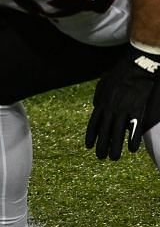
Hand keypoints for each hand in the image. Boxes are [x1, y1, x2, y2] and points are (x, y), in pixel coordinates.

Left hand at [87, 42, 159, 160]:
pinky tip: (132, 150)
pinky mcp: (138, 110)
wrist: (135, 67)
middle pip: (104, 131)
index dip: (91, 136)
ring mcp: (124, 110)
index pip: (94, 124)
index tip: (88, 147)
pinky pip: (134, 128)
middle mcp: (111, 109)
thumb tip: (96, 106)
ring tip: (114, 158)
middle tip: (101, 158)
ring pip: (118, 133)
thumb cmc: (118, 74)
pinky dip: (133, 139)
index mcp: (101, 103)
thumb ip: (98, 97)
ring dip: (115, 147)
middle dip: (102, 146)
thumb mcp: (102, 84)